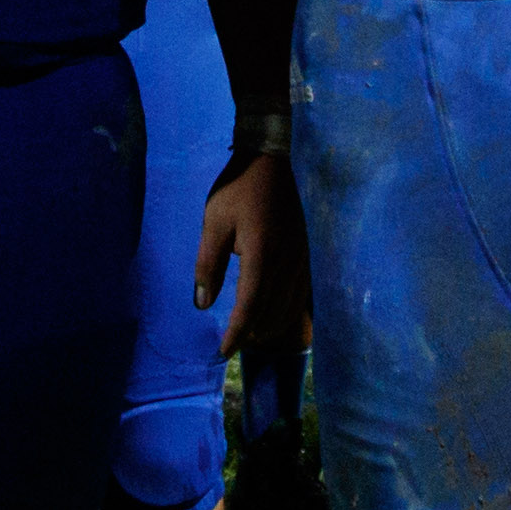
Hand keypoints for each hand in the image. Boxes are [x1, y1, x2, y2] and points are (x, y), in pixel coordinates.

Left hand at [194, 150, 308, 362]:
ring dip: (271, 324)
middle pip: (272, 312)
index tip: (223, 351)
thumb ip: (209, 264)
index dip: (236, 333)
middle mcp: (287, 263)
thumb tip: (202, 303)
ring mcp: (302, 258)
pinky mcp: (308, 251)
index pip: (249, 307)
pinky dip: (288, 309)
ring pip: (290, 305)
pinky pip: (301, 292)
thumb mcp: (215, 221)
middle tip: (235, 343)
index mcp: (261, 256)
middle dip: (253, 332)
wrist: (275, 158)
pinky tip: (278, 311)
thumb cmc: (239, 188)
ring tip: (254, 334)